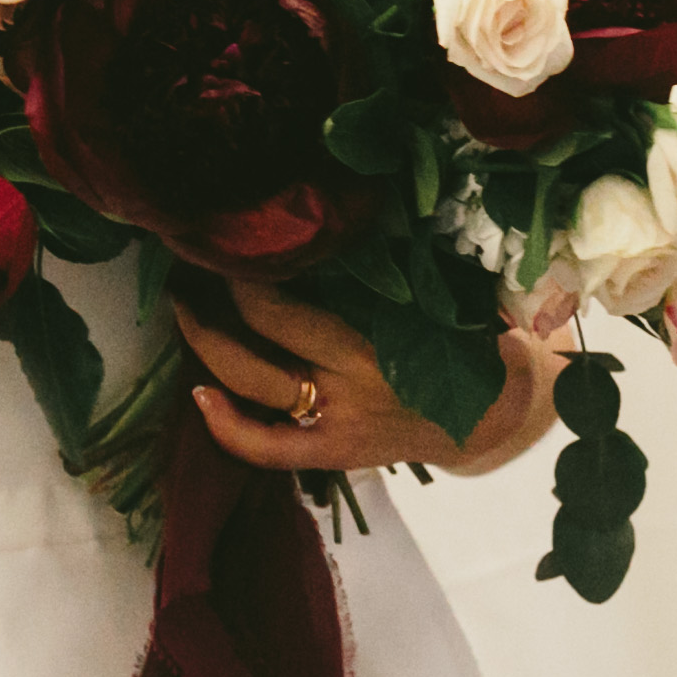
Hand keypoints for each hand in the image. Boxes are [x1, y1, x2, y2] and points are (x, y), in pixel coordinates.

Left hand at [178, 278, 557, 478]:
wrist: (491, 416)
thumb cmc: (465, 343)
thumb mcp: (437, 300)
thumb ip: (394, 273)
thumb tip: (343, 221)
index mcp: (371, 348)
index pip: (283, 313)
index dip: (244, 279)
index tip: (232, 245)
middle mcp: (344, 389)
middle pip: (255, 349)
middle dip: (213, 306)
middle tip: (193, 267)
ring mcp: (331, 426)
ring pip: (249, 389)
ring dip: (207, 347)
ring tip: (185, 309)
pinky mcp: (328, 455)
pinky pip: (264, 448)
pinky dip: (226, 425)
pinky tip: (199, 395)